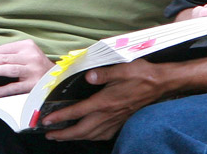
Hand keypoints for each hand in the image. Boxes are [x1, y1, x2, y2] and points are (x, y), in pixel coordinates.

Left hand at [0, 39, 53, 97]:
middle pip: (5, 58)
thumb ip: (9, 54)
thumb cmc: (36, 66)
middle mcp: (31, 57)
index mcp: (27, 46)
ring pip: (10, 69)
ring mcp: (33, 71)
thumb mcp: (26, 54)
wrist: (58, 78)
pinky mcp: (34, 85)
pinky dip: (2, 90)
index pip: (4, 49)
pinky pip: (15, 87)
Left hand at [40, 60, 166, 141]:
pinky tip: (86, 135)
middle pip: (81, 130)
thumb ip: (104, 73)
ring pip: (91, 135)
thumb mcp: (123, 68)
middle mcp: (108, 114)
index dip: (60, 117)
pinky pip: (102, 135)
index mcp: (105, 101)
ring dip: (74, 137)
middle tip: (49, 135)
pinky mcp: (121, 122)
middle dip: (63, 134)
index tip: (46, 120)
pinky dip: (91, 137)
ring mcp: (115, 120)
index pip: (77, 111)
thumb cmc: (142, 74)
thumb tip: (88, 76)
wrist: (161, 84)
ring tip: (62, 137)